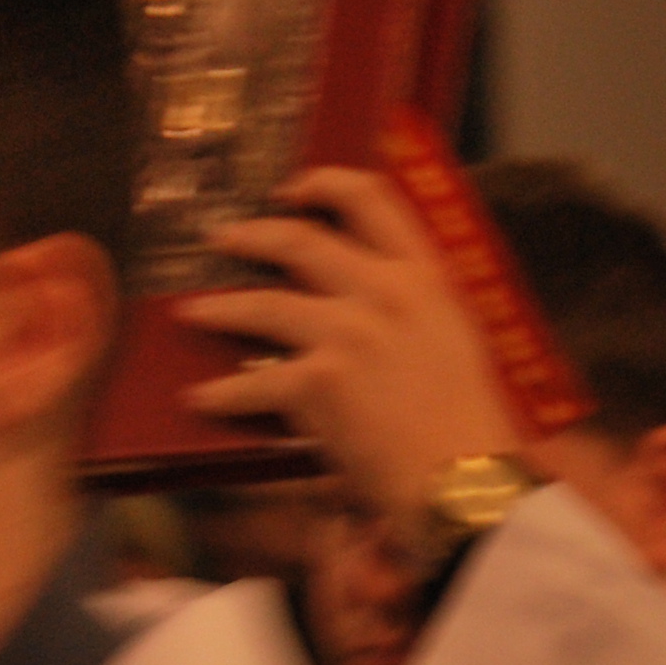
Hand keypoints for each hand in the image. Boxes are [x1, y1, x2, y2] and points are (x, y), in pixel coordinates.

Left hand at [179, 167, 530, 527]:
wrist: (468, 481)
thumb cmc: (474, 429)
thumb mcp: (458, 346)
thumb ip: (416, 316)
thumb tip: (377, 316)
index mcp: (426, 278)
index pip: (373, 199)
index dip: (326, 183)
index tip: (295, 188)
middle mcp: (383, 291)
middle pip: (301, 240)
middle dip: (253, 234)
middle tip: (223, 238)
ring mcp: (347, 332)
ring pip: (264, 303)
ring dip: (220, 307)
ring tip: (191, 311)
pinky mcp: (317, 381)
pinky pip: (253, 381)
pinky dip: (223, 393)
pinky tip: (200, 399)